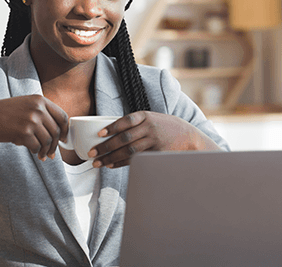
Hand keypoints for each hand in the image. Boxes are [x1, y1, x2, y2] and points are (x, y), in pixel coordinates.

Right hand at [0, 95, 68, 160]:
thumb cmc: (7, 113)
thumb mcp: (26, 105)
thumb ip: (42, 113)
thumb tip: (59, 132)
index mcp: (40, 100)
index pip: (62, 116)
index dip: (65, 130)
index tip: (64, 139)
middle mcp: (37, 108)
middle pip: (56, 131)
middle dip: (55, 145)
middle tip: (52, 153)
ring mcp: (31, 120)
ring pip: (48, 141)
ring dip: (45, 151)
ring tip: (41, 155)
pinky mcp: (24, 132)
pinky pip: (36, 146)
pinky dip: (36, 151)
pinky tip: (32, 151)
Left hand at [86, 111, 218, 167]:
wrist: (190, 137)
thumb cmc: (165, 127)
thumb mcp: (152, 118)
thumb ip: (135, 123)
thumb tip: (108, 131)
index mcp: (146, 116)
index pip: (126, 121)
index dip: (112, 127)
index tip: (99, 133)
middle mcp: (149, 128)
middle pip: (124, 139)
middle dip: (106, 147)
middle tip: (92, 153)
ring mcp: (154, 141)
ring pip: (129, 151)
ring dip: (111, 157)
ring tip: (98, 162)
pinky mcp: (157, 154)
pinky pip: (136, 160)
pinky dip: (122, 163)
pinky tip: (112, 165)